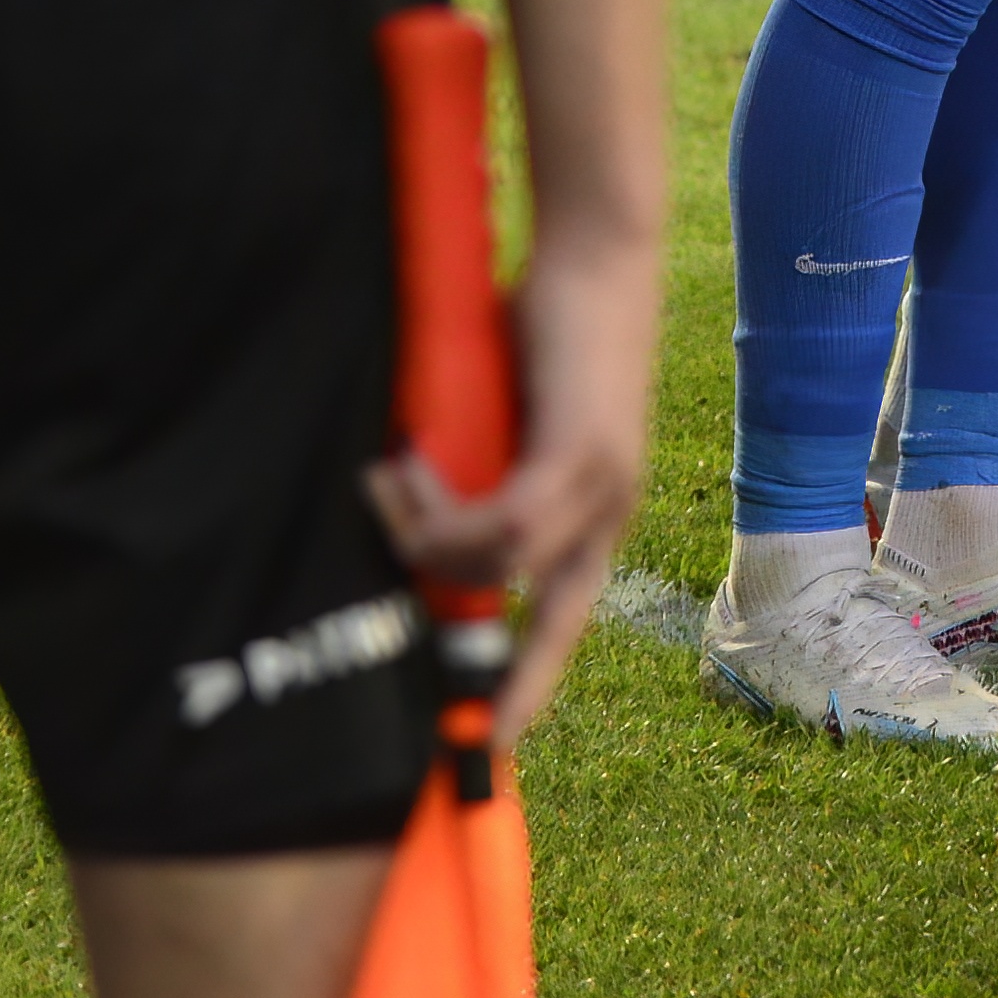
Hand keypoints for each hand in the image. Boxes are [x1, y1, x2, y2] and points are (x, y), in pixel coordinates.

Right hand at [360, 211, 652, 743]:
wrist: (597, 250)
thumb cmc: (544, 325)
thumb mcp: (503, 417)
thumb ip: (474, 468)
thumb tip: (398, 505)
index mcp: (599, 513)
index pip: (568, 625)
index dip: (528, 688)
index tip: (488, 747)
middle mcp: (613, 510)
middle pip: (548, 625)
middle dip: (486, 669)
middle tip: (402, 673)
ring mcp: (606, 483)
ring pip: (504, 568)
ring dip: (428, 542)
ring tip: (385, 487)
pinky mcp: (584, 449)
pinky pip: (504, 521)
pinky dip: (441, 509)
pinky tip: (404, 468)